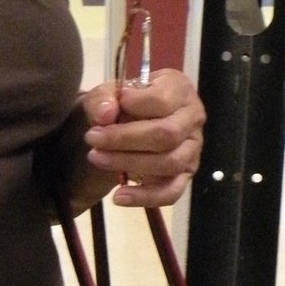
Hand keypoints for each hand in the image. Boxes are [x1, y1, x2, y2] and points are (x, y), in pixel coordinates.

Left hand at [81, 67, 204, 206]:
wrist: (123, 122)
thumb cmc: (121, 102)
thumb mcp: (106, 93)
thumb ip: (103, 98)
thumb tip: (105, 114)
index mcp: (178, 88)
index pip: (161, 100)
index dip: (132, 106)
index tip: (106, 110)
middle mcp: (193, 117)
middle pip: (166, 134)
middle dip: (124, 139)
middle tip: (92, 138)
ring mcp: (193, 148)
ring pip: (169, 162)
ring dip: (129, 163)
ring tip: (96, 158)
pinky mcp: (185, 174)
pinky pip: (172, 191)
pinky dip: (145, 197)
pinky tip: (119, 196)